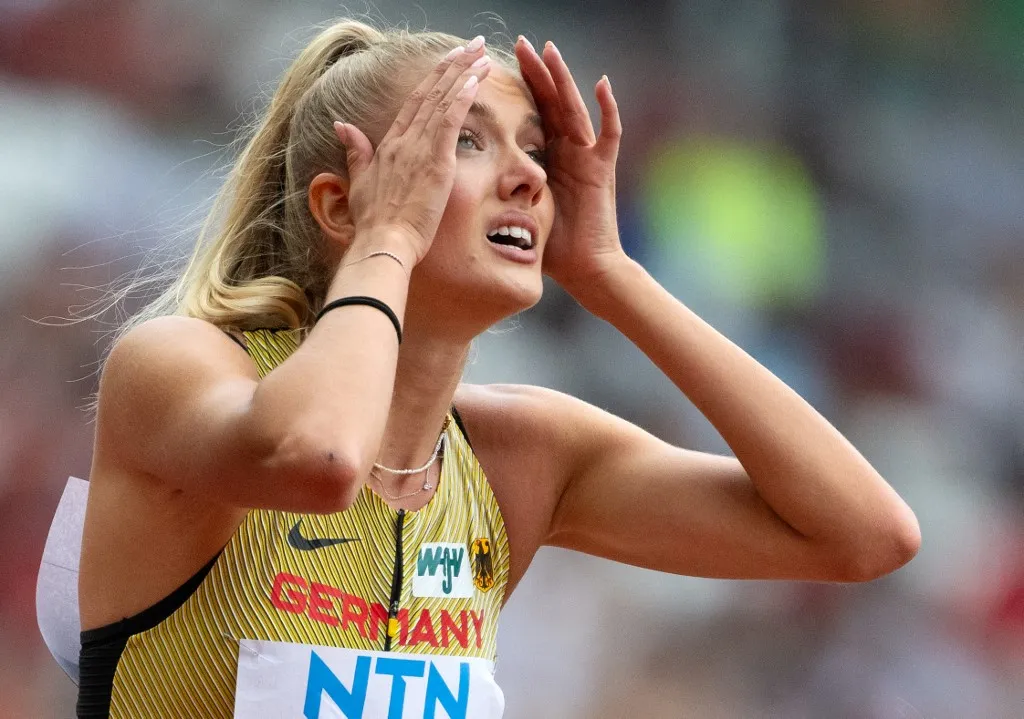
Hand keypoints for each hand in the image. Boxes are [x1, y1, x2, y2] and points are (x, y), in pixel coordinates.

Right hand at [333, 38, 491, 264]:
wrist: (382, 243)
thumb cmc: (374, 223)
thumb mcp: (360, 181)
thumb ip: (355, 150)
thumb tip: (341, 124)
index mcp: (389, 145)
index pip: (414, 102)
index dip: (433, 78)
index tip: (450, 60)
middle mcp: (403, 141)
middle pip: (430, 93)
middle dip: (452, 66)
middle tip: (471, 44)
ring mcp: (419, 150)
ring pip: (443, 101)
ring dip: (463, 74)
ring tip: (479, 54)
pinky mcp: (435, 163)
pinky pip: (449, 123)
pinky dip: (462, 99)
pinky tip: (475, 81)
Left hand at [514, 37, 624, 295]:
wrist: (587, 271)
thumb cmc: (556, 249)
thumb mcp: (522, 212)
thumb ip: (505, 195)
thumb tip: (469, 190)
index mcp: (550, 158)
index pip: (533, 114)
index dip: (519, 89)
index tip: (500, 65)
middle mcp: (570, 152)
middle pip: (551, 103)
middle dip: (537, 73)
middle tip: (521, 43)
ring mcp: (588, 158)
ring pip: (575, 108)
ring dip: (563, 79)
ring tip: (550, 50)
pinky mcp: (603, 170)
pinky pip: (609, 133)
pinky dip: (608, 109)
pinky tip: (601, 83)